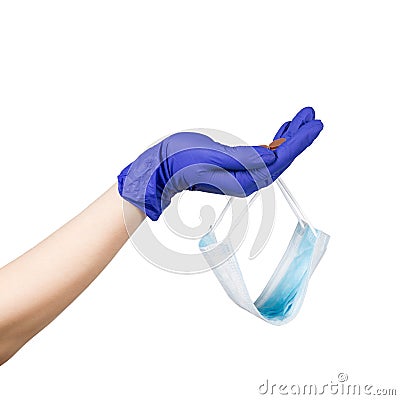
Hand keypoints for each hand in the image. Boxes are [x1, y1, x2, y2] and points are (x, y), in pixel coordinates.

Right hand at [118, 107, 322, 220]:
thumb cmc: (180, 160)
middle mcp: (245, 180)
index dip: (298, 144)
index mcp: (242, 181)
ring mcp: (241, 174)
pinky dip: (274, 141)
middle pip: (280, 160)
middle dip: (298, 138)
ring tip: (302, 119)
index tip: (314, 126)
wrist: (162, 165)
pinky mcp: (236, 166)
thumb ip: (242, 158)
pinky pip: (262, 154)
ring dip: (288, 138)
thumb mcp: (209, 156)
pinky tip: (282, 132)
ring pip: (273, 156)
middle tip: (312, 116)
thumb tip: (272, 156)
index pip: (277, 162)